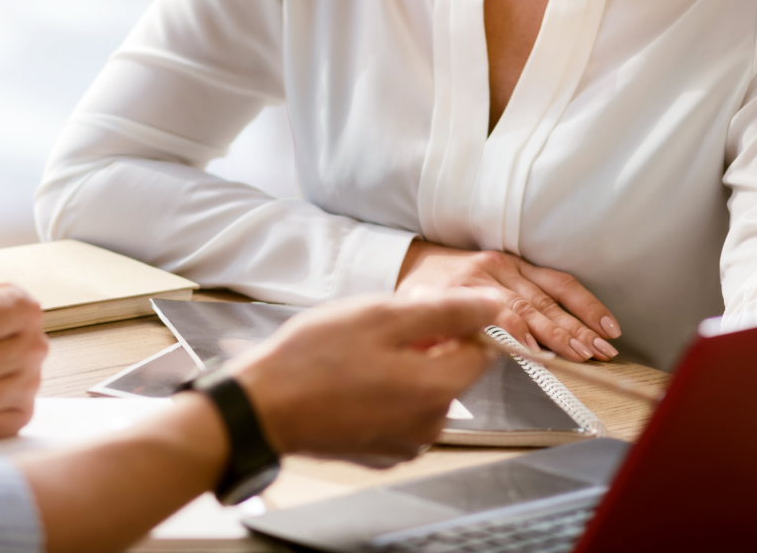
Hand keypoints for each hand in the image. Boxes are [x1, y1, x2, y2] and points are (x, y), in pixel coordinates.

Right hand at [228, 289, 498, 464]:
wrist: (264, 406)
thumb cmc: (313, 359)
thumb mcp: (382, 315)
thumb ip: (445, 310)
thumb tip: (492, 304)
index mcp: (437, 389)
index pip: (481, 348)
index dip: (452, 320)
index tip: (416, 308)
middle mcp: (430, 424)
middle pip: (450, 369)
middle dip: (423, 342)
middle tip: (376, 325)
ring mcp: (404, 443)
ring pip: (422, 389)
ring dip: (401, 364)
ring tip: (356, 351)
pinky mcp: (380, 451)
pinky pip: (399, 411)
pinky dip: (383, 390)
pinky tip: (349, 376)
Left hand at [396, 241, 620, 362]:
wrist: (413, 259)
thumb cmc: (418, 296)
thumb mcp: (418, 318)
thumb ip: (440, 338)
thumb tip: (461, 364)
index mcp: (462, 289)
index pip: (498, 312)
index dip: (519, 333)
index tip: (537, 354)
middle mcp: (489, 274)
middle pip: (532, 305)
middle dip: (564, 332)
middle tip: (588, 355)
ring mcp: (506, 266)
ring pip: (550, 294)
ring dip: (581, 321)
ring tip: (604, 343)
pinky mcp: (518, 263)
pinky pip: (555, 280)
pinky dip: (582, 301)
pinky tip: (603, 321)